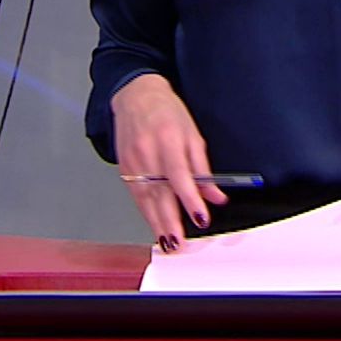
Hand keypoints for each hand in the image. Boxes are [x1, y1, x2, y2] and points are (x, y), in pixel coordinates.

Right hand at [111, 74, 229, 250]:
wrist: (135, 97)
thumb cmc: (167, 112)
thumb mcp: (192, 133)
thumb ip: (203, 167)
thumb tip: (216, 195)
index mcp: (167, 140)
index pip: (179, 175)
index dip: (190, 199)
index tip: (200, 218)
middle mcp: (147, 153)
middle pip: (159, 193)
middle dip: (169, 221)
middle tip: (179, 243)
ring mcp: (132, 162)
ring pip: (145, 199)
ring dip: (157, 223)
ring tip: (168, 243)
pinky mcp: (124, 169)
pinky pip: (136, 196)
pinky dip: (146, 213)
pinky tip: (155, 226)